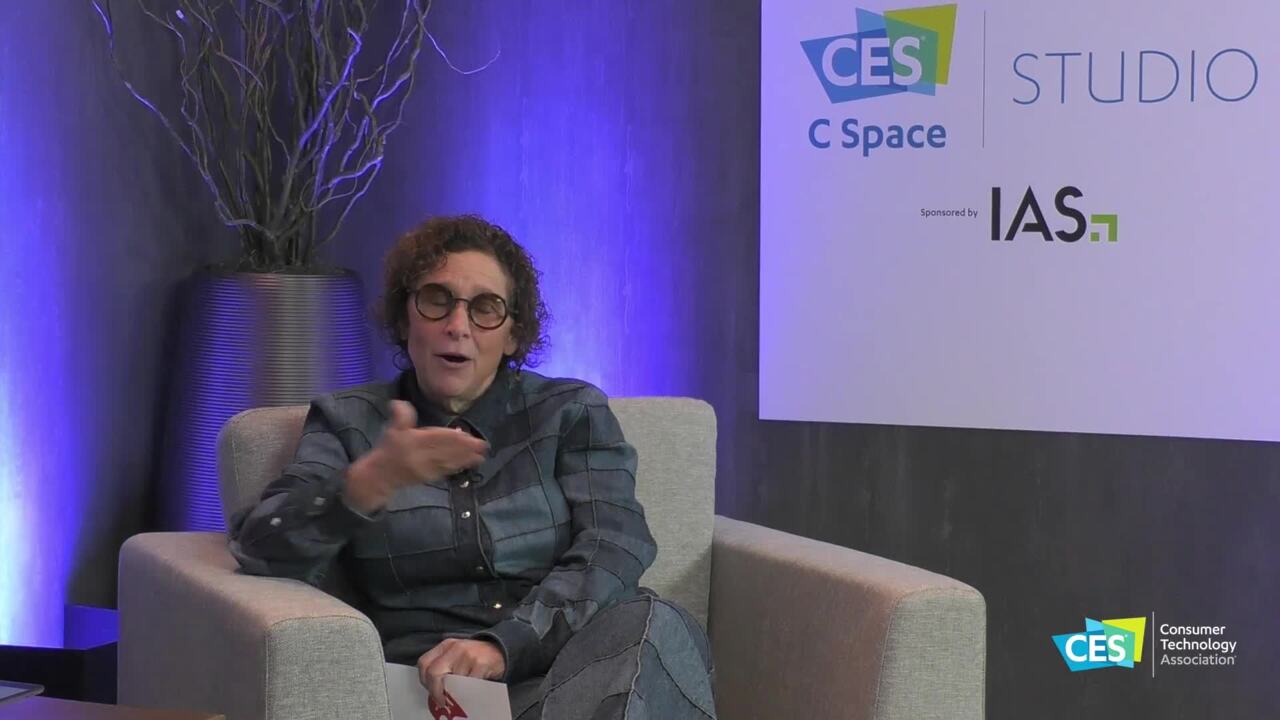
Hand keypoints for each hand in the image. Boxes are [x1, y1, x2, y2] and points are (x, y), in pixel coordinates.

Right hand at [344, 400, 487, 512]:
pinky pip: (445, 471)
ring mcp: (426, 468)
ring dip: (466, 459)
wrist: (379, 476)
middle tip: (482, 446)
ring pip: (448, 462)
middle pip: (445, 451)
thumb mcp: (392, 429)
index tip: (465, 434)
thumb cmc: (388, 449)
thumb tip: (398, 402)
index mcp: (412, 442)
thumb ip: (399, 415)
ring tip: (481, 455)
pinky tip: (469, 464)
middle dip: (465, 449)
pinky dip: (458, 467)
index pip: (434, 438)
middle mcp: (421, 456)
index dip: (450, 437)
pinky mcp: (429, 477)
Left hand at [417, 638, 505, 704]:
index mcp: (445, 646)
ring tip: (458, 694)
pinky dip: (468, 691)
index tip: (430, 691)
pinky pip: (469, 684)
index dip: (424, 680)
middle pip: (434, 672)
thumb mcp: (456, 655)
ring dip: (455, 691)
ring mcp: (468, 654)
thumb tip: (432, 688)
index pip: (424, 663)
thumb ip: (443, 666)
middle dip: (435, 690)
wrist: (500, 649)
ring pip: (453, 681)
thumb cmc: (474, 656)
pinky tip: (471, 689)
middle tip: (441, 700)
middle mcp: (455, 647)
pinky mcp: (480, 663)